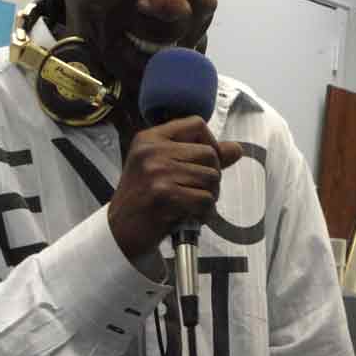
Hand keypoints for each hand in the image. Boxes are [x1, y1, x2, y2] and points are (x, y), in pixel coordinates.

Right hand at [108, 116, 242, 260]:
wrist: (119, 232)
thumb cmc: (143, 199)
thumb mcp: (164, 168)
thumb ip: (199, 156)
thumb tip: (236, 149)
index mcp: (150, 139)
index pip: (196, 124)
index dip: (210, 142)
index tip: (204, 162)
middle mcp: (152, 151)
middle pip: (210, 154)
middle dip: (212, 177)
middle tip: (196, 192)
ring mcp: (157, 172)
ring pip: (211, 178)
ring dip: (209, 197)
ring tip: (191, 205)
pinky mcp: (164, 195)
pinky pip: (205, 200)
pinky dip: (204, 213)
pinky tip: (189, 216)